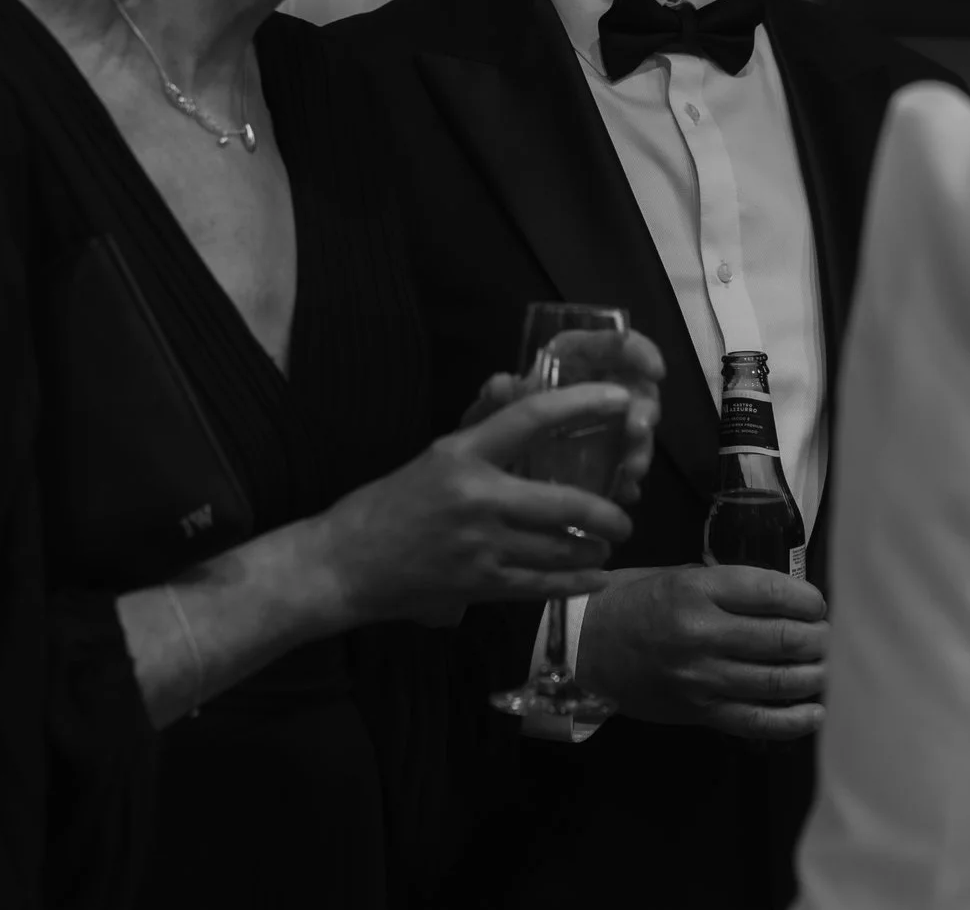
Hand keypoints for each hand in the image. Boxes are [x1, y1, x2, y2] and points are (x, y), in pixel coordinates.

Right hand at [307, 383, 637, 627]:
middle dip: (606, 513)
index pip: (531, 418)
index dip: (580, 404)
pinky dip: (575, 582)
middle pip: (563, 502)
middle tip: (623, 515)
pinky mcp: (480, 585)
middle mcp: (476, 497)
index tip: (619, 400)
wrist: (346, 563)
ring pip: (559, 548)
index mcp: (461, 454)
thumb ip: (480, 427)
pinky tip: (594, 577)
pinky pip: (542, 585)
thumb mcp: (435, 455)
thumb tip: (514, 384)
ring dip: (593, 548)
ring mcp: (480, 546)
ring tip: (606, 545)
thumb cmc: (389, 503)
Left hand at [458, 328, 664, 505]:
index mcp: (567, 367)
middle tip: (639, 430)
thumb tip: (501, 383)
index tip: (655, 370)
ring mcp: (603, 427)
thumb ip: (492, 401)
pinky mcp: (606, 460)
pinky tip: (626, 491)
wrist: (483, 481)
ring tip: (632, 472)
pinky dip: (627, 477)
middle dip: (645, 408)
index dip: (635, 350)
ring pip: (636, 428)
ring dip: (640, 448)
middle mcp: (592, 390)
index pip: (605, 345)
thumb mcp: (485, 419)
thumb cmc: (487, 436)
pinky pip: (626, 463)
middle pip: (634, 388)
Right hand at [574, 565, 826, 741]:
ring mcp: (701, 677)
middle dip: (819, 639)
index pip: (772, 593)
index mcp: (697, 589)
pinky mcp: (698, 711)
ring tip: (828, 670)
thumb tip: (783, 598)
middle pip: (783, 639)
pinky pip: (755, 721)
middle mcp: (702, 633)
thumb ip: (727, 586)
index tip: (818, 605)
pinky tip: (815, 713)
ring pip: (776, 681)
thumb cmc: (632, 601)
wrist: (584, 645)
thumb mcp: (677, 576)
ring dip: (814, 676)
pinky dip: (792, 721)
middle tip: (829, 638)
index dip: (808, 601)